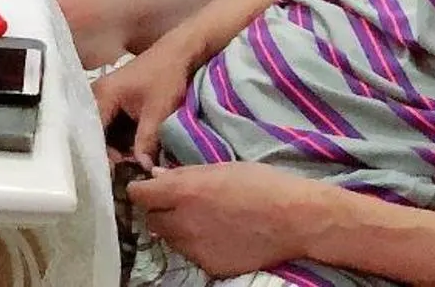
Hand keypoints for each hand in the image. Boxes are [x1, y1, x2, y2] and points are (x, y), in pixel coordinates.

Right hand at [92, 35, 210, 166]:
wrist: (179, 52)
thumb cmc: (166, 77)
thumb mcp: (157, 114)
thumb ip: (146, 143)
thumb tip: (143, 170)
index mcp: (102, 96)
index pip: (91, 133)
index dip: (101, 155)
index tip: (114, 174)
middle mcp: (97, 94)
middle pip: (94, 132)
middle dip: (108, 152)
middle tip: (125, 170)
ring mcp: (106, 95)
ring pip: (103, 129)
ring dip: (115, 146)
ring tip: (131, 161)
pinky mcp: (115, 98)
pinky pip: (111, 122)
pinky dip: (120, 137)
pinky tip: (133, 148)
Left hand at [127, 163, 324, 277]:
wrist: (295, 219)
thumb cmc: (261, 184)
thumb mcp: (221, 168)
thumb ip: (184, 175)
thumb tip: (156, 177)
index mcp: (182, 192)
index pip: (139, 195)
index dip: (141, 190)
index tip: (148, 189)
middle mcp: (182, 223)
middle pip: (151, 220)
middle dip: (159, 211)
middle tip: (178, 204)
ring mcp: (195, 248)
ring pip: (170, 239)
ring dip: (177, 229)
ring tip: (203, 220)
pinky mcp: (210, 267)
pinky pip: (192, 254)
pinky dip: (198, 246)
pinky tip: (219, 236)